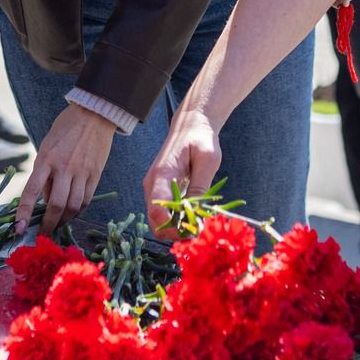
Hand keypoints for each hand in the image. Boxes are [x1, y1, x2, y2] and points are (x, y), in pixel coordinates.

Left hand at [14, 103, 117, 235]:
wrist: (93, 115)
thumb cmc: (64, 130)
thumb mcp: (46, 148)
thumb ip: (45, 174)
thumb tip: (46, 200)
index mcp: (46, 159)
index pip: (31, 191)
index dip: (24, 213)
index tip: (18, 229)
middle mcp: (64, 167)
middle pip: (56, 205)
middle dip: (48, 224)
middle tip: (43, 233)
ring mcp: (82, 172)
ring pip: (73, 206)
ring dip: (64, 220)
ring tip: (57, 224)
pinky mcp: (95, 175)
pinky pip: (86, 200)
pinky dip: (78, 211)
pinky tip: (72, 213)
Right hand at [144, 105, 222, 235]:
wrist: (190, 126)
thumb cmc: (201, 139)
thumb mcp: (207, 160)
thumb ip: (200, 186)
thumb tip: (196, 213)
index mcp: (162, 175)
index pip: (157, 209)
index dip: (173, 227)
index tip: (194, 231)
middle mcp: (152, 184)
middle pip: (155, 221)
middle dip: (175, 233)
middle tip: (199, 232)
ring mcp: (154, 189)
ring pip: (159, 220)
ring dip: (177, 228)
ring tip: (200, 225)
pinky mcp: (160, 191)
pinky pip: (165, 213)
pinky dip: (177, 221)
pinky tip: (195, 217)